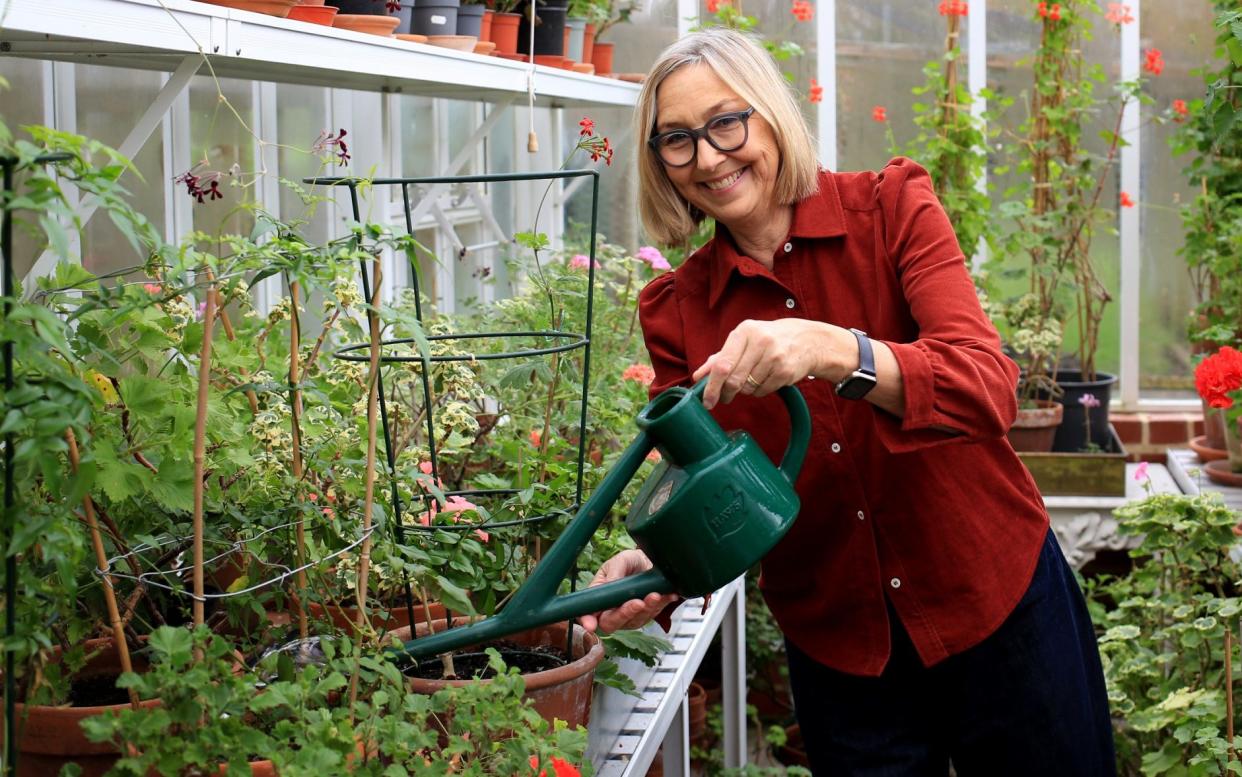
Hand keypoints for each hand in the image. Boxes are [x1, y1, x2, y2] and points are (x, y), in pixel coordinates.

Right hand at [579, 549, 679, 633]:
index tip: (590, 625)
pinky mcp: (645, 616)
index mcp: (599, 596)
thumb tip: (611, 584)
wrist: (649, 562)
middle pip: (611, 623)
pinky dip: (659, 606)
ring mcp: (629, 616)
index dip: (587, 620)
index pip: (588, 612)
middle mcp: (611, 610)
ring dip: (646, 609)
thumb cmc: (630, 562)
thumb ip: (615, 572)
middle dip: (624, 614)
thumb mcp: (620, 561)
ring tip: (655, 594)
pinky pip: (651, 616)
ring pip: (634, 621)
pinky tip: (666, 596)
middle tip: (637, 602)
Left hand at [691, 318, 852, 408]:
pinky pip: (762, 391)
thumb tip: (698, 376)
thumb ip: (720, 357)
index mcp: (745, 332)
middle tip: (725, 397)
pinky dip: (760, 390)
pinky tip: (766, 378)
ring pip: (748, 388)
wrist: (808, 340)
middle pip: (733, 380)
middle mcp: (760, 342)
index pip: (722, 365)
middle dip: (726, 393)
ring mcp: (775, 357)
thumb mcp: (744, 340)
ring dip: (745, 389)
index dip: (711, 386)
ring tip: (754, 377)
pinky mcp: (786, 371)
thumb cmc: (769, 339)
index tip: (707, 401)